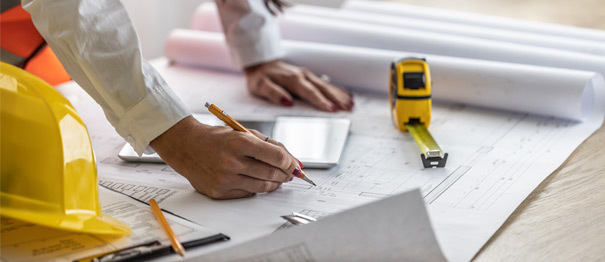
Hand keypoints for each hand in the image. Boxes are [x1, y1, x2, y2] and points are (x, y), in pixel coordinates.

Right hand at [150, 116, 301, 198]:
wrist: (185, 146)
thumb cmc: (216, 138)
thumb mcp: (243, 133)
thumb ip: (269, 145)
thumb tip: (293, 162)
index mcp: (239, 142)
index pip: (276, 157)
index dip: (291, 163)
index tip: (296, 166)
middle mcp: (231, 161)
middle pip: (271, 173)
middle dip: (286, 175)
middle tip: (290, 174)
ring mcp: (224, 178)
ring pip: (262, 186)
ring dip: (275, 183)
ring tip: (277, 178)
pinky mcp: (219, 192)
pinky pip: (248, 193)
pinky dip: (257, 188)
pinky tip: (258, 181)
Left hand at [244, 60, 353, 111]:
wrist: (260, 62)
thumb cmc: (260, 77)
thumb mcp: (260, 86)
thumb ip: (273, 94)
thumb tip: (288, 102)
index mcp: (292, 80)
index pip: (310, 92)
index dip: (321, 102)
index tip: (332, 110)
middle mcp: (302, 76)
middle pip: (322, 89)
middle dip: (336, 99)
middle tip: (348, 108)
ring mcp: (307, 75)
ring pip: (326, 86)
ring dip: (339, 94)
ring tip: (351, 103)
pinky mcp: (308, 77)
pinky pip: (325, 83)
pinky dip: (336, 89)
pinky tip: (346, 95)